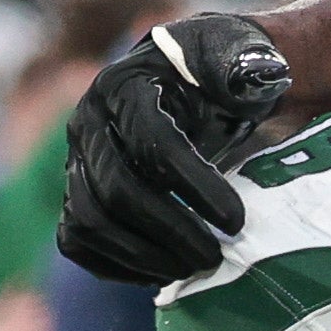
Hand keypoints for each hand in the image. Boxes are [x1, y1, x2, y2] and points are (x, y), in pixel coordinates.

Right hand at [59, 13, 291, 285]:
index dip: (194, 185)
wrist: (191, 82)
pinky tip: (163, 273)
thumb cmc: (221, 74)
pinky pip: (77, 241)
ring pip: (89, 221)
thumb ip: (248, 65)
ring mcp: (75, 160)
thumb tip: (255, 76)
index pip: (152, 140)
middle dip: (170, 231)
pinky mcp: (75, 193)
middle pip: (115, 189)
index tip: (237, 221)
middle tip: (215, 258)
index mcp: (125, 84)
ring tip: (194, 269)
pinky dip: (116, 265)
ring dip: (144, 256)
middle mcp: (88, 122)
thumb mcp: (241, 56)